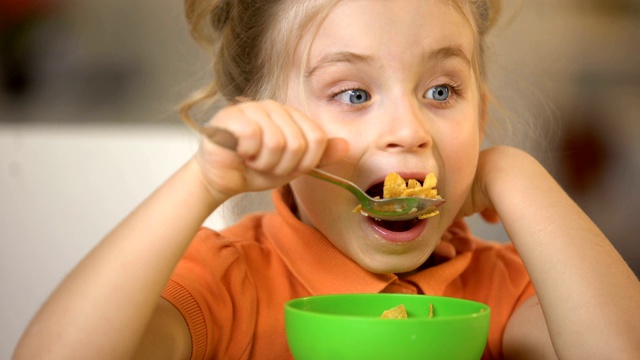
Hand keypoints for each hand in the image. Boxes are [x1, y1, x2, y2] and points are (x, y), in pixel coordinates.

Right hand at [195, 100, 348, 199]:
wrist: (224, 178)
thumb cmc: (256, 169)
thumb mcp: (294, 167)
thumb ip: (319, 156)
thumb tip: (346, 146)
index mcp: (293, 116)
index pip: (317, 140)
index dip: (303, 163)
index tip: (286, 166)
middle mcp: (275, 107)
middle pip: (298, 143)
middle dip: (281, 166)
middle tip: (265, 164)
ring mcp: (253, 108)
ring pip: (276, 142)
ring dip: (263, 162)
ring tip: (252, 159)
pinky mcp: (231, 115)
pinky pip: (253, 136)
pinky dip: (248, 153)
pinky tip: (240, 152)